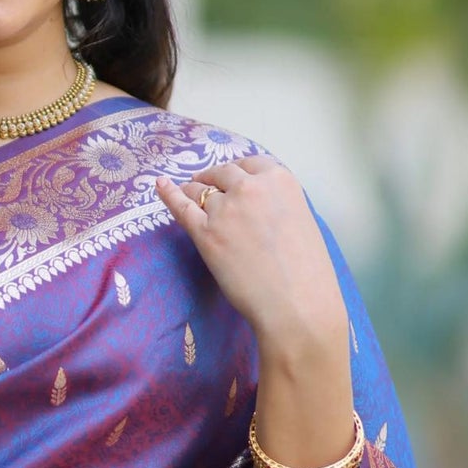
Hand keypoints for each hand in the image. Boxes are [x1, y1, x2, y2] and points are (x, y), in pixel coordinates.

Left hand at [155, 156, 346, 365]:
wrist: (296, 303)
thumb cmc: (307, 272)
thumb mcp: (301, 221)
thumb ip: (278, 206)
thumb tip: (260, 211)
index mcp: (280, 180)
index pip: (251, 164)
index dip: (238, 171)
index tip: (232, 177)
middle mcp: (251, 187)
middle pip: (223, 173)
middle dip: (214, 177)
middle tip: (207, 183)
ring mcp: (225, 208)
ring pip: (200, 191)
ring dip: (193, 190)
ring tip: (186, 191)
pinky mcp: (205, 233)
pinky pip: (181, 207)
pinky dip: (169, 194)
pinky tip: (160, 185)